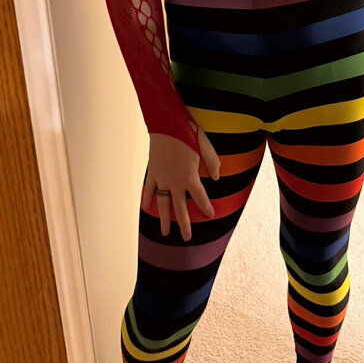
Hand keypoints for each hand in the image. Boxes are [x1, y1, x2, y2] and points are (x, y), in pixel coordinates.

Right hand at [142, 127, 220, 241]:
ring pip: (163, 204)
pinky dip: (147, 199)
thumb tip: (217, 178)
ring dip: (164, 219)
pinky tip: (146, 209)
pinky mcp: (153, 171)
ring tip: (165, 233)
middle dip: (184, 224)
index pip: (200, 198)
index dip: (206, 208)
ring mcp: (162, 178)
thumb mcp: (206, 147)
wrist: (166, 124)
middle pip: (180, 208)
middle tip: (187, 238)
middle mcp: (175, 182)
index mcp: (190, 177)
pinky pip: (149, 189)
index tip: (210, 215)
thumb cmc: (188, 133)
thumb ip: (213, 163)